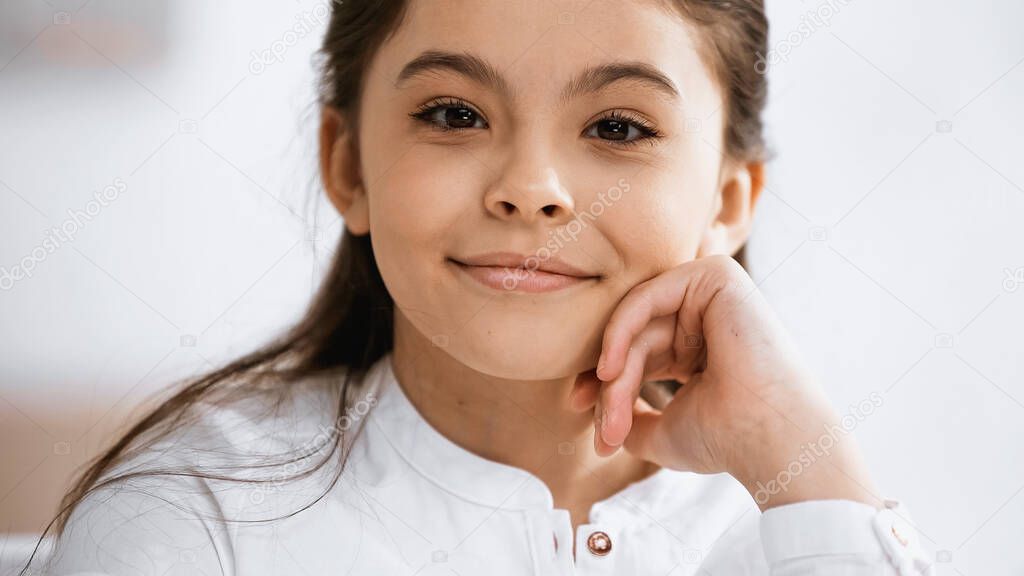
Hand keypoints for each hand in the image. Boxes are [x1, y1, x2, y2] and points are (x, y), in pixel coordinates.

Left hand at [569, 255, 881, 510]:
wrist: (769, 441)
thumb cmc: (726, 440)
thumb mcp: (661, 430)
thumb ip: (628, 415)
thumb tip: (598, 414)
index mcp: (699, 346)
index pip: (637, 349)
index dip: (603, 379)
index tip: (579, 410)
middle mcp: (706, 316)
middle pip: (635, 336)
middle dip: (607, 382)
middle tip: (598, 427)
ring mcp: (713, 293)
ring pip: (637, 321)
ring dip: (615, 370)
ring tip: (610, 415)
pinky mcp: (716, 276)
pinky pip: (646, 294)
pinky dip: (620, 330)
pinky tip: (610, 369)